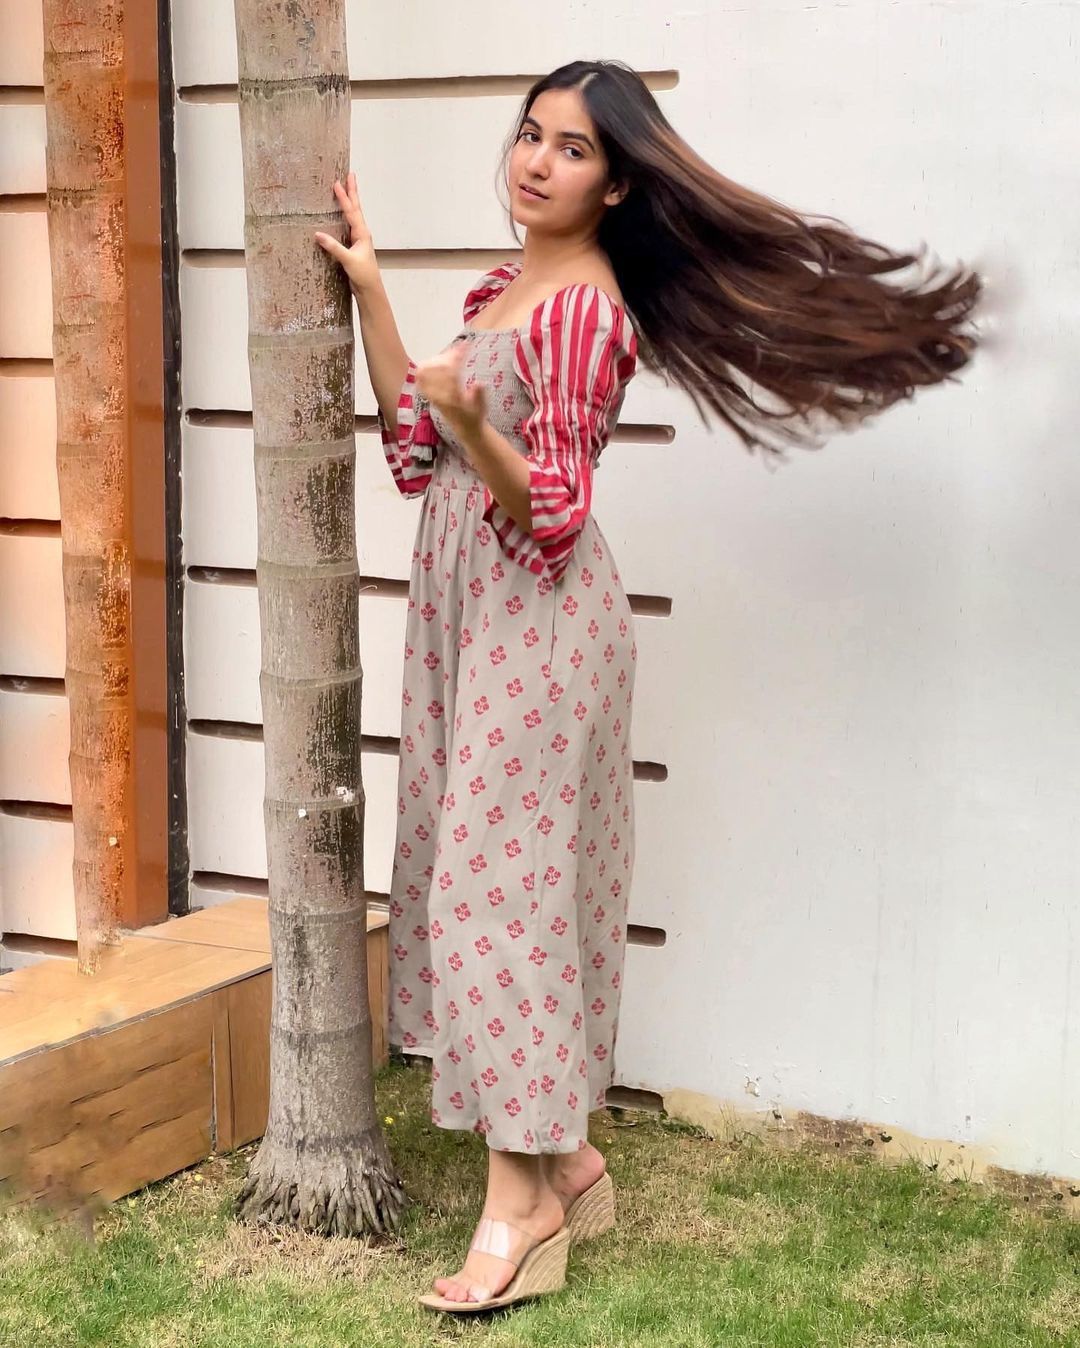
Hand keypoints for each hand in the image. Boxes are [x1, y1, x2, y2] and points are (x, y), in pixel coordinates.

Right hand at [314, 172, 379, 295]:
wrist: (370, 289)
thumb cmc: (363, 275)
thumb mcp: (348, 260)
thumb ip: (333, 247)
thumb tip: (318, 234)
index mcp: (362, 234)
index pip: (351, 211)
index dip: (344, 197)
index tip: (338, 183)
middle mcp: (361, 233)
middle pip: (356, 208)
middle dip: (352, 192)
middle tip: (350, 175)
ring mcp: (358, 239)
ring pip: (353, 215)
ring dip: (350, 201)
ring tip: (346, 188)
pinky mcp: (353, 246)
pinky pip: (348, 225)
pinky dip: (345, 215)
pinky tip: (341, 213)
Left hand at [415, 343, 487, 446]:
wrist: (464, 428)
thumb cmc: (475, 416)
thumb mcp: (482, 407)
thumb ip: (479, 395)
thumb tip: (479, 383)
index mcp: (452, 398)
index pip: (451, 373)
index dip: (457, 357)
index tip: (464, 346)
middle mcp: (439, 395)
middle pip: (437, 369)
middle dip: (448, 356)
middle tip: (460, 348)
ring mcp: (432, 394)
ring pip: (426, 369)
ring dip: (439, 358)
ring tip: (452, 352)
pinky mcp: (428, 393)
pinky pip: (421, 375)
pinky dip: (429, 364)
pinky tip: (441, 359)